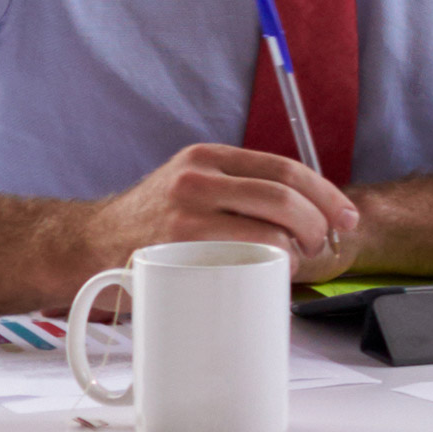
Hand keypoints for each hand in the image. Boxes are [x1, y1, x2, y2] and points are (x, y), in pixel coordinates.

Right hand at [81, 144, 357, 283]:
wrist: (86, 246)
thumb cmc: (152, 226)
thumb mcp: (192, 188)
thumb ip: (238, 190)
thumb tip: (311, 212)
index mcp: (207, 158)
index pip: (285, 168)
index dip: (326, 195)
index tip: (346, 218)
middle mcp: (196, 178)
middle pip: (284, 197)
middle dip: (317, 226)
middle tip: (321, 246)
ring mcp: (185, 213)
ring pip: (269, 228)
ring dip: (297, 251)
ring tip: (294, 262)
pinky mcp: (176, 248)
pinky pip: (245, 258)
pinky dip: (271, 268)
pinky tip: (270, 273)